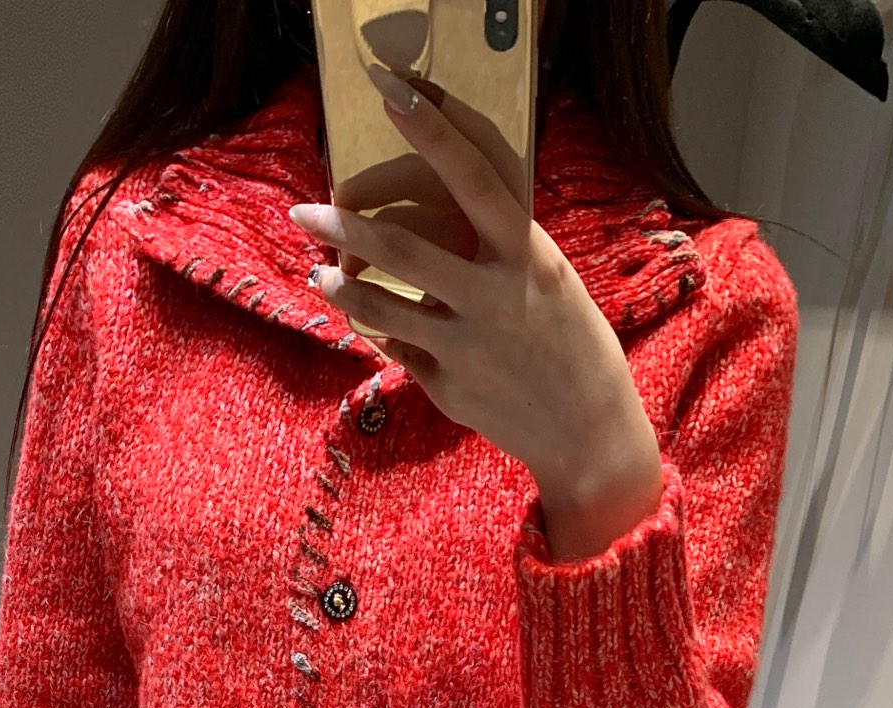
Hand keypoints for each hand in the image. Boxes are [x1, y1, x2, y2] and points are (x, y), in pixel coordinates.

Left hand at [287, 67, 665, 561]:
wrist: (587, 430)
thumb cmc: (568, 341)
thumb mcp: (549, 279)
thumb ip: (500, 247)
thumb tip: (444, 207)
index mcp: (528, 256)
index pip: (474, 180)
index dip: (433, 133)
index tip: (395, 93)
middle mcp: (494, 298)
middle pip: (404, 251)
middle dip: (345, 226)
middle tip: (304, 210)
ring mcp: (466, 347)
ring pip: (382, 308)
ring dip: (342, 287)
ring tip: (322, 275)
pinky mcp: (446, 387)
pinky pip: (397, 348)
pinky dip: (380, 332)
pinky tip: (370, 323)